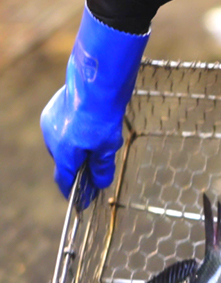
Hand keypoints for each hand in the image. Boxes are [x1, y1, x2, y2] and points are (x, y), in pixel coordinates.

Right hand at [40, 4, 148, 202]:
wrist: (95, 81)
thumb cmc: (102, 115)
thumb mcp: (108, 146)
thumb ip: (102, 166)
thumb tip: (99, 183)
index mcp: (63, 154)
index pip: (64, 181)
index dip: (74, 193)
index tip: (82, 201)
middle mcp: (51, 140)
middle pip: (65, 162)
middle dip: (80, 167)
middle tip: (97, 169)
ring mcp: (50, 123)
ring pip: (64, 143)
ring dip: (78, 147)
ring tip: (97, 142)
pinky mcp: (53, 109)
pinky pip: (63, 128)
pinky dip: (75, 132)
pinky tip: (89, 125)